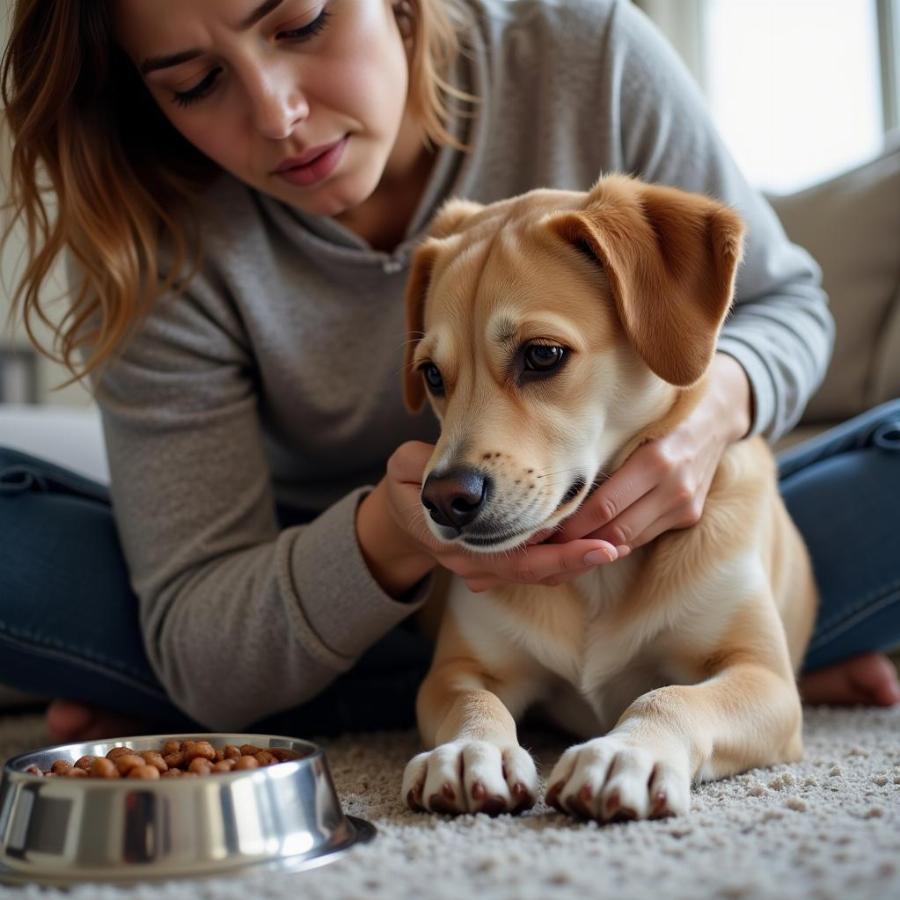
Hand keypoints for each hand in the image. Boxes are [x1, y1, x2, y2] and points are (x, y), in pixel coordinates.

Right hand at [359, 441, 619, 595]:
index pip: (510, 556)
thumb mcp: (405, 467)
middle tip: (612, 548)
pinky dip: (564, 561)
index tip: (589, 543)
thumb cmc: (408, 485)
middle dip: (574, 562)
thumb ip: (427, 467)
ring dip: (574, 563)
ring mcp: (484, 571)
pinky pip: (534, 571)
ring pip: (537, 575)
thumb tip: (457, 473)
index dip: (552, 553)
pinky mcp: (496, 568)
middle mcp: (471, 563)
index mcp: (453, 541)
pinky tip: (593, 546)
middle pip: (531, 572)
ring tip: (614, 547)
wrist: (399, 516)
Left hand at [550, 354, 751, 551]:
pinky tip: (592, 540)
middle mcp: (675, 488)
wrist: (716, 417)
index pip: (604, 507)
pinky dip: (618, 540)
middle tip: (545, 547)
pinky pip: (645, 535)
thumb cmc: (660, 415)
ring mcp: (685, 506)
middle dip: (578, 543)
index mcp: (656, 461)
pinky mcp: (690, 516)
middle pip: (615, 530)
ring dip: (594, 547)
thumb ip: (603, 455)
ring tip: (562, 548)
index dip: (571, 526)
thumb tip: (557, 487)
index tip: (541, 531)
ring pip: (629, 539)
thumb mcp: (632, 426)